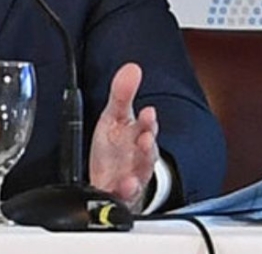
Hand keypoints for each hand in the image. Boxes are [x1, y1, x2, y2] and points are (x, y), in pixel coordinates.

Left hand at [88, 62, 158, 211]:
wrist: (113, 176)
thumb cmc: (116, 145)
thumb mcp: (115, 117)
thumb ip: (122, 94)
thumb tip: (131, 67)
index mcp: (137, 134)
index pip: (146, 126)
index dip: (148, 120)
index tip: (148, 112)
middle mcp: (139, 156)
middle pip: (148, 151)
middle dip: (148, 144)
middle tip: (146, 136)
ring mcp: (133, 175)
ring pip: (141, 173)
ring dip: (140, 169)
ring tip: (135, 167)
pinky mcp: (123, 192)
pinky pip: (126, 194)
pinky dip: (126, 190)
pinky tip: (124, 185)